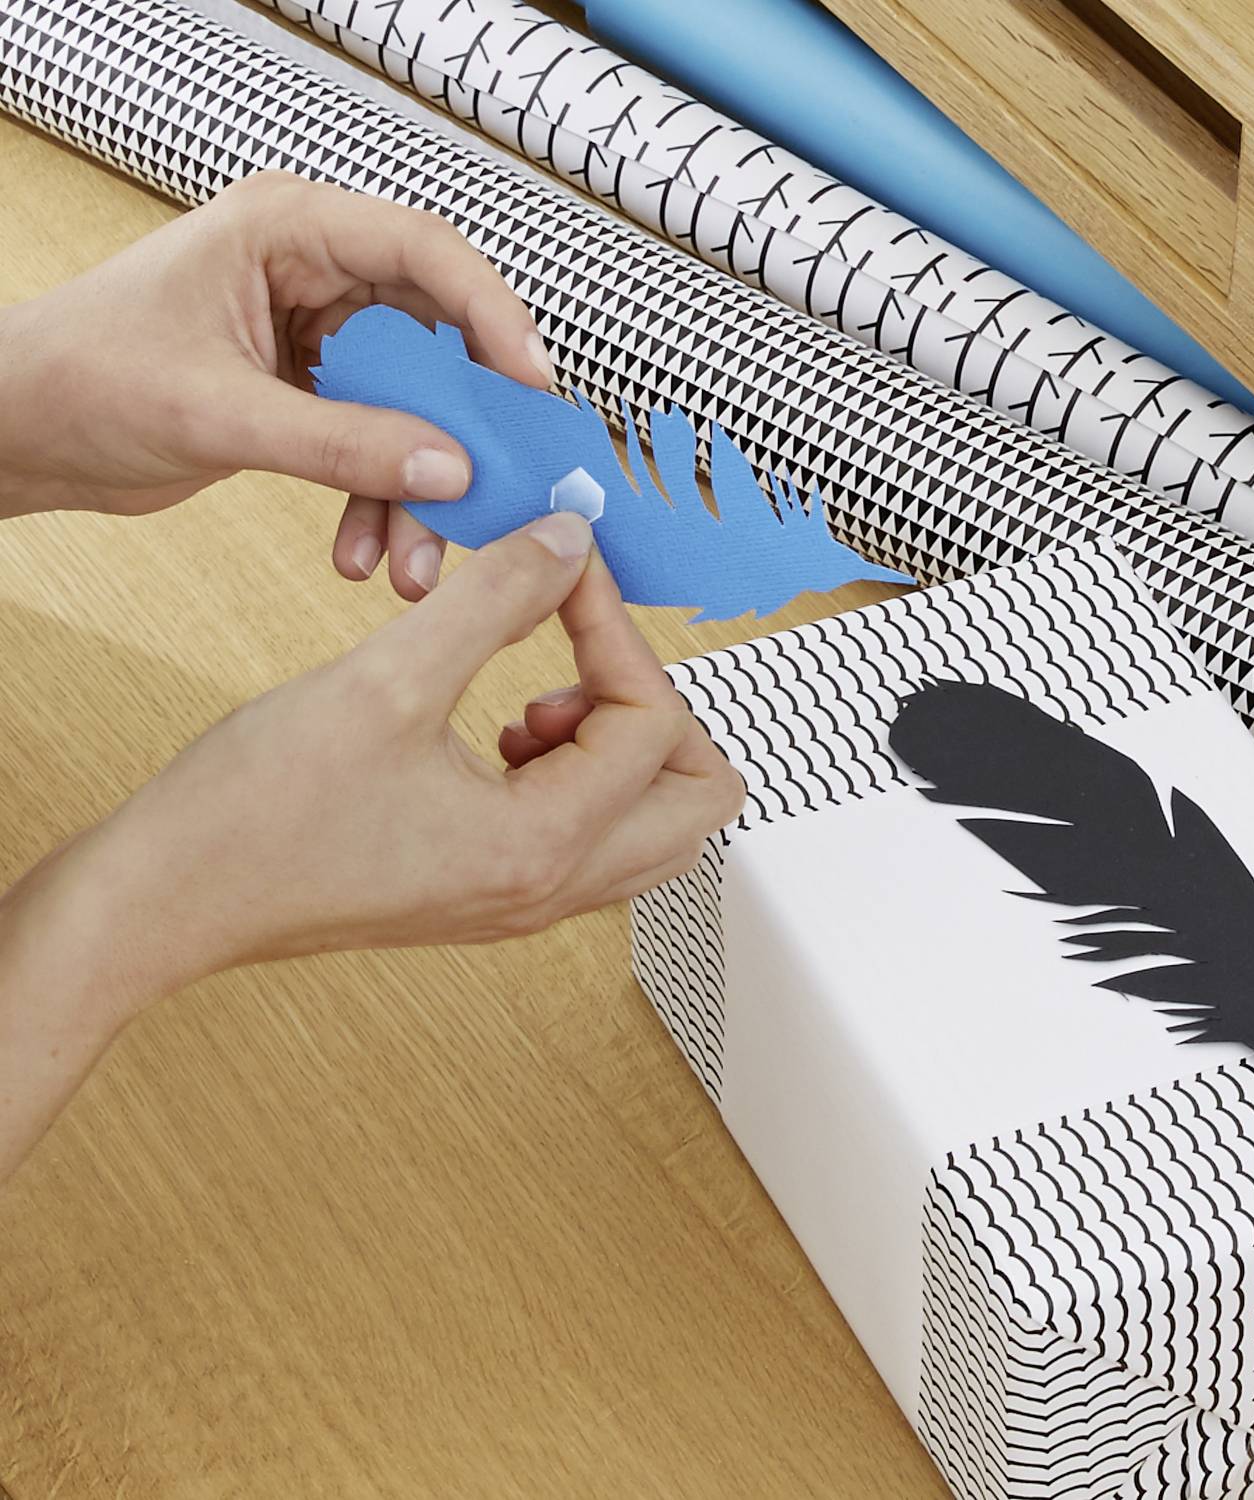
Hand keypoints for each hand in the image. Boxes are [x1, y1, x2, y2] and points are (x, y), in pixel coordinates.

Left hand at [0, 170, 551, 598]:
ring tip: (415, 561)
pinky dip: (378, 503)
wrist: (16, 434)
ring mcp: (315, 336)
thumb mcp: (220, 414)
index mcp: (289, 230)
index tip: (531, 386)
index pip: (425, 253)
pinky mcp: (308, 394)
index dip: (492, 315)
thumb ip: (342, 444)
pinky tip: (362, 554)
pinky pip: (377, 445)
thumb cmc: (80, 379)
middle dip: (461, 428)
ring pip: (413, 406)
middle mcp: (314, 273)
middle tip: (498, 487)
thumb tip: (451, 471)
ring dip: (420, 488)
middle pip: (436, 339)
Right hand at [0, 510, 742, 1176]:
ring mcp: (524, 901)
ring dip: (623, 747)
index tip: (563, 569)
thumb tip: (570, 542)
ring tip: (536, 696)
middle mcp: (550, 889)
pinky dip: (577, 776)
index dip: (616, 628)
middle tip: (587, 650)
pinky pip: (591, 838)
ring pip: (652, 825)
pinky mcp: (491, 892)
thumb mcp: (386, 679)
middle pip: (698, 800)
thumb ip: (496, 602)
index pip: (655, 723)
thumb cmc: (253, 811)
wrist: (167, 898)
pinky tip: (498, 730)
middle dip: (662, 707)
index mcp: (542, 845)